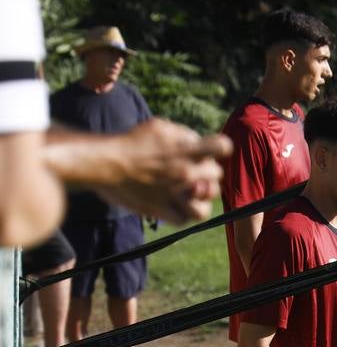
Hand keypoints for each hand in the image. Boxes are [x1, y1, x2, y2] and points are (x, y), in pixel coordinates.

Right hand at [95, 119, 232, 224]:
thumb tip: (198, 143)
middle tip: (189, 171)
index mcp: (187, 150)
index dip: (219, 148)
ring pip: (205, 207)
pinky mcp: (162, 210)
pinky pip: (184, 220)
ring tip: (188, 194)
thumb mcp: (160, 127)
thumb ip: (184, 134)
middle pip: (217, 176)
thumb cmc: (130, 142)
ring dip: (199, 200)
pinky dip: (181, 214)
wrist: (103, 162)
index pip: (224, 147)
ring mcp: (176, 194)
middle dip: (206, 172)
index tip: (207, 151)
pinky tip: (173, 205)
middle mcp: (186, 173)